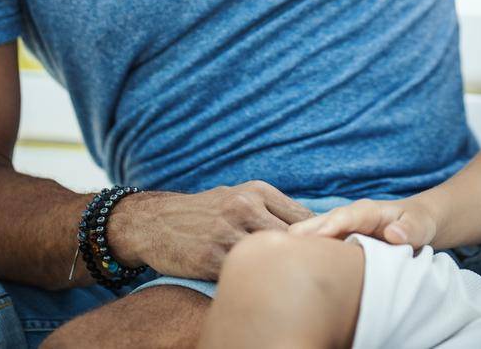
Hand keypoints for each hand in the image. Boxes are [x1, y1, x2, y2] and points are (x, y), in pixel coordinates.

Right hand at [105, 181, 313, 280]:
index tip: (325, 256)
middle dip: (304, 258)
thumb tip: (313, 229)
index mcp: (257, 191)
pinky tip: (258, 288)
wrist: (155, 222)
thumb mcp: (240, 197)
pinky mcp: (211, 257)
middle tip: (312, 276)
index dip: (320, 240)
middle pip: (293, 238)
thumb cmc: (205, 212)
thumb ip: (273, 210)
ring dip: (281, 272)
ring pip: (271, 257)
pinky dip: (254, 282)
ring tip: (288, 286)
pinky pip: (244, 275)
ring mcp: (227, 232)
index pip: (305, 218)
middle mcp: (244, 207)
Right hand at [288, 197, 438, 248]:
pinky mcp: (337, 239)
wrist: (416, 223)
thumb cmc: (418, 224)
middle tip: (282, 247)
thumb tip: (393, 235)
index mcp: (367, 211)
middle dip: (303, 234)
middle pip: (321, 222)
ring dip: (298, 244)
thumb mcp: (421, 227)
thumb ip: (410, 230)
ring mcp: (340, 228)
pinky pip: (317, 245)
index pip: (345, 217)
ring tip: (278, 256)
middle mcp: (349, 216)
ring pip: (314, 233)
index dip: (328, 226)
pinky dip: (304, 252)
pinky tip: (290, 265)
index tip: (310, 237)